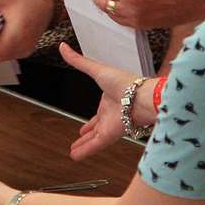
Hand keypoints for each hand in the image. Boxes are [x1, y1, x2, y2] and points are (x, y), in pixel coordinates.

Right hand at [57, 43, 135, 161]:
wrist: (141, 97)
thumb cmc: (125, 82)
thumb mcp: (97, 69)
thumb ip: (78, 61)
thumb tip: (63, 48)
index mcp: (108, 102)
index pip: (97, 115)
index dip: (90, 122)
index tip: (83, 128)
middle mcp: (109, 116)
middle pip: (95, 129)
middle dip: (87, 135)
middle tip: (78, 140)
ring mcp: (110, 127)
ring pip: (94, 140)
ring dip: (84, 146)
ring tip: (73, 153)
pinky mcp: (110, 135)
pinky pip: (95, 145)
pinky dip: (85, 151)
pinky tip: (75, 156)